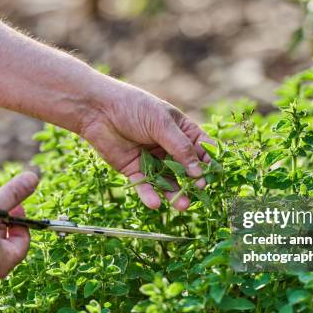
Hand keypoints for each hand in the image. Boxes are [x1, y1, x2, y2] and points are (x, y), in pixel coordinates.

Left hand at [78, 76, 212, 210]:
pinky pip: (145, 185)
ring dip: (175, 193)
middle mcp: (168, 146)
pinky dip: (150, 195)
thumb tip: (198, 172)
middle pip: (186, 168)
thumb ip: (180, 148)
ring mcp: (152, 159)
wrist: (98, 110)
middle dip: (194, 182)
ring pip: (167, 181)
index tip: (215, 175)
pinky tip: (156, 203)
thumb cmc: (134, 107)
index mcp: (180, 130)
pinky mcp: (134, 170)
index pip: (201, 148)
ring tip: (182, 205)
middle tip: (200, 192)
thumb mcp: (162, 124)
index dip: (209, 161)